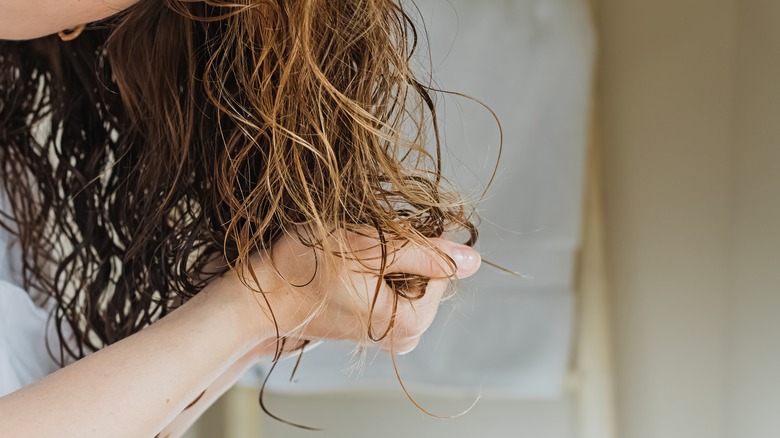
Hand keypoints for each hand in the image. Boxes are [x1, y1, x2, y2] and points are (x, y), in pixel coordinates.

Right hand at [233, 229, 480, 354]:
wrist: (263, 294)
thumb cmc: (306, 268)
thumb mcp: (369, 245)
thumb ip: (425, 251)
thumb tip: (472, 259)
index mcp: (411, 323)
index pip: (442, 267)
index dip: (414, 245)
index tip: (378, 244)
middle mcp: (406, 337)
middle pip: (429, 275)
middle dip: (402, 253)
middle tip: (360, 251)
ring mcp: (390, 334)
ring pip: (411, 277)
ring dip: (386, 260)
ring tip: (351, 262)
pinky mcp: (376, 327)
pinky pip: (393, 288)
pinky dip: (377, 272)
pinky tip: (348, 273)